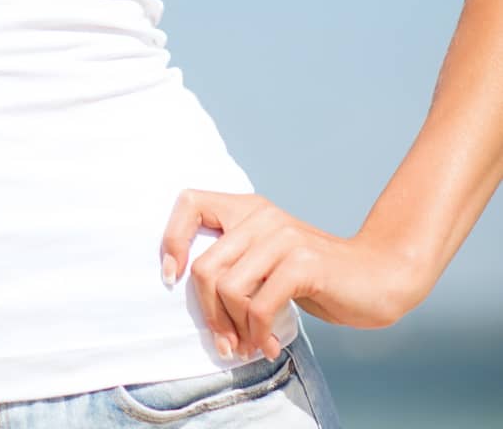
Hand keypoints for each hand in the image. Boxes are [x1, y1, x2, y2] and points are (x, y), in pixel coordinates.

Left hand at [160, 189, 422, 362]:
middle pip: (205, 267)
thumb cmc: (315, 276)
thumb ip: (235, 261)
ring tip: (247, 345)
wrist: (377, 276)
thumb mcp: (267, 259)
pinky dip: (258, 334)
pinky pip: (259, 306)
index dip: (171, 239)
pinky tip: (268, 346)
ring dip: (234, 329)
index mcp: (248, 208)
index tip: (172, 279)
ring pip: (228, 289)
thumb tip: (188, 291)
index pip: (190, 203)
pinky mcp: (303, 264)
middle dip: (208, 314)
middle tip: (224, 342)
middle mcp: (261, 215)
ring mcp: (282, 237)